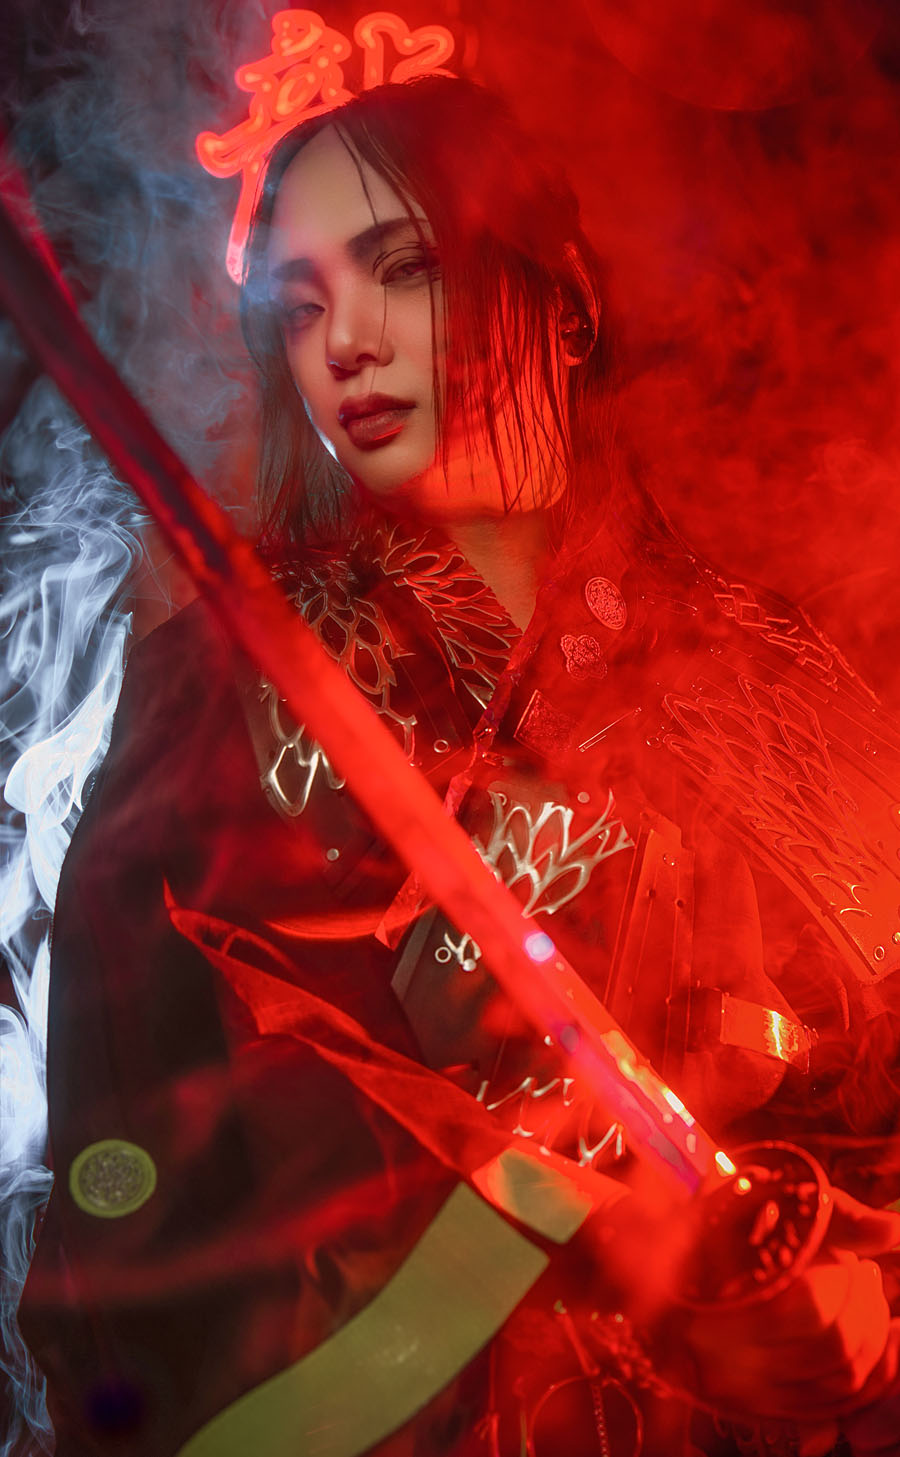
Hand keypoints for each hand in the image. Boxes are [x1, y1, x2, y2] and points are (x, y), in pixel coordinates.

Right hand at [684, 1189, 899, 1452]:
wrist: (665, 1260)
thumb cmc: (719, 1222)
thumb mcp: (768, 1201)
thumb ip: (834, 1216)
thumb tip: (891, 1230)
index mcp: (720, 1292)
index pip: (808, 1303)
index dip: (844, 1280)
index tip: (852, 1259)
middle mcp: (727, 1353)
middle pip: (832, 1347)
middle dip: (865, 1308)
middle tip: (864, 1273)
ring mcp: (745, 1387)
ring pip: (838, 1382)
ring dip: (874, 1340)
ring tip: (867, 1300)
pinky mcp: (760, 1406)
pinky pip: (830, 1408)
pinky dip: (869, 1380)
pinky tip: (883, 1344)